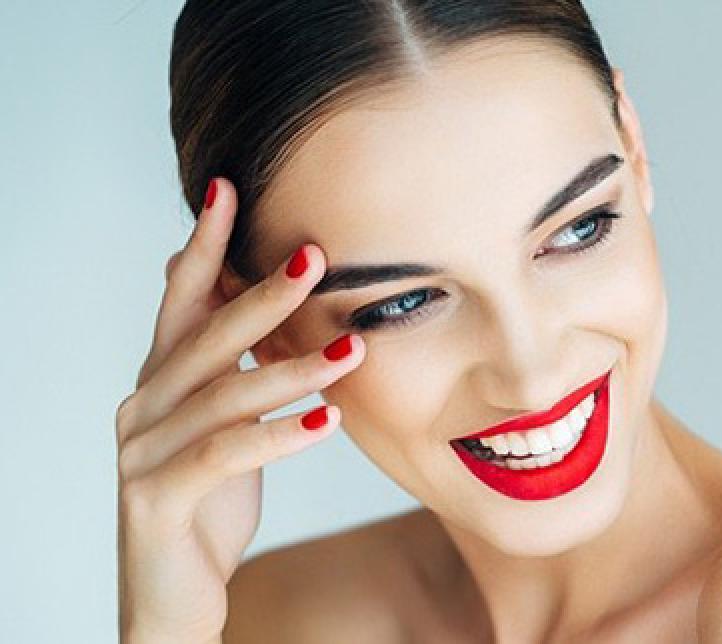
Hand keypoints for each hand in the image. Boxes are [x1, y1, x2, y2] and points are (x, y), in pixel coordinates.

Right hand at [115, 178, 363, 641]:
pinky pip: (223, 456)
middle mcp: (143, 405)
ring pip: (222, 395)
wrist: (175, 590)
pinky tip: (326, 422)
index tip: (228, 189)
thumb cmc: (208, 497)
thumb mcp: (223, 423)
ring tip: (351, 351)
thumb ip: (229, 366)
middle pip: (206, 337)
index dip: (202, 245)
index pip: (182, 299)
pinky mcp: (158, 498)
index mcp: (161, 379)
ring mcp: (142, 452)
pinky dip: (277, 437)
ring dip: (291, 369)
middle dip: (261, 295)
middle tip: (315, 258)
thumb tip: (251, 300)